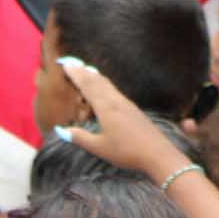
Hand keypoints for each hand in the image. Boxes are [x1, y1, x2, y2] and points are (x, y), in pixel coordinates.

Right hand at [57, 58, 186, 183]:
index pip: (88, 86)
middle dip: (83, 71)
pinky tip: (104, 90)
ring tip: (85, 71)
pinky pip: (114, 91)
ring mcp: (126, 103)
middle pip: (97, 81)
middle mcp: (116, 101)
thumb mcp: (99, 147)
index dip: (76, 75)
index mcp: (106, 107)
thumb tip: (60, 130)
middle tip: (72, 63)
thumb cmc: (126, 151)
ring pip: (107, 84)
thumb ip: (80, 137)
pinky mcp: (133, 109)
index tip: (65, 64)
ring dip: (94, 77)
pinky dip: (103, 85)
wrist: (157, 153)